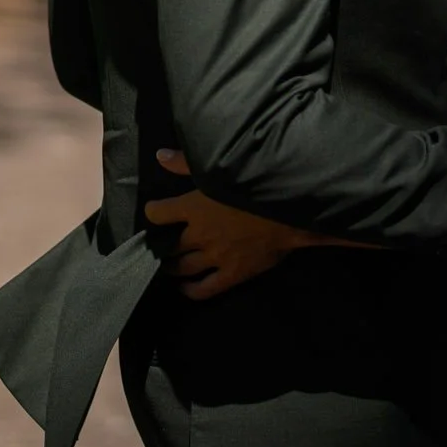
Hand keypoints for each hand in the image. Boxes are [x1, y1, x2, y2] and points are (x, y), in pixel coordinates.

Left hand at [143, 151, 357, 299]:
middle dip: (163, 244)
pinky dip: (190, 290)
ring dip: (173, 266)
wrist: (292, 205)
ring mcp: (214, 257)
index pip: (158, 213)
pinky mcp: (232, 274)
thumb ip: (187, 163)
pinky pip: (203, 289)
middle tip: (164, 242)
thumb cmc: (258, 181)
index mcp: (193, 207)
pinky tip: (186, 286)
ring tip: (172, 264)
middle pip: (169, 245)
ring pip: (182, 268)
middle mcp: (199, 234)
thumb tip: (160, 156)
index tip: (156, 211)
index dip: (154, 212)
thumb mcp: (222, 167)